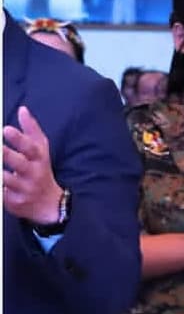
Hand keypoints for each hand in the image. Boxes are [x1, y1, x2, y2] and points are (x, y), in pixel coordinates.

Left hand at [3, 107, 62, 224]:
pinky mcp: (13, 202)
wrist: (49, 204)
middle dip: (6, 155)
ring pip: (6, 180)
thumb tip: (22, 109)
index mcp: (38, 159)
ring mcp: (23, 189)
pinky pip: (1, 196)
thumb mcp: (41, 150)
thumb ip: (31, 130)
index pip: (31, 147)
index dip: (19, 139)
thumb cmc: (40, 170)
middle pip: (19, 164)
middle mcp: (33, 174)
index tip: (5, 129)